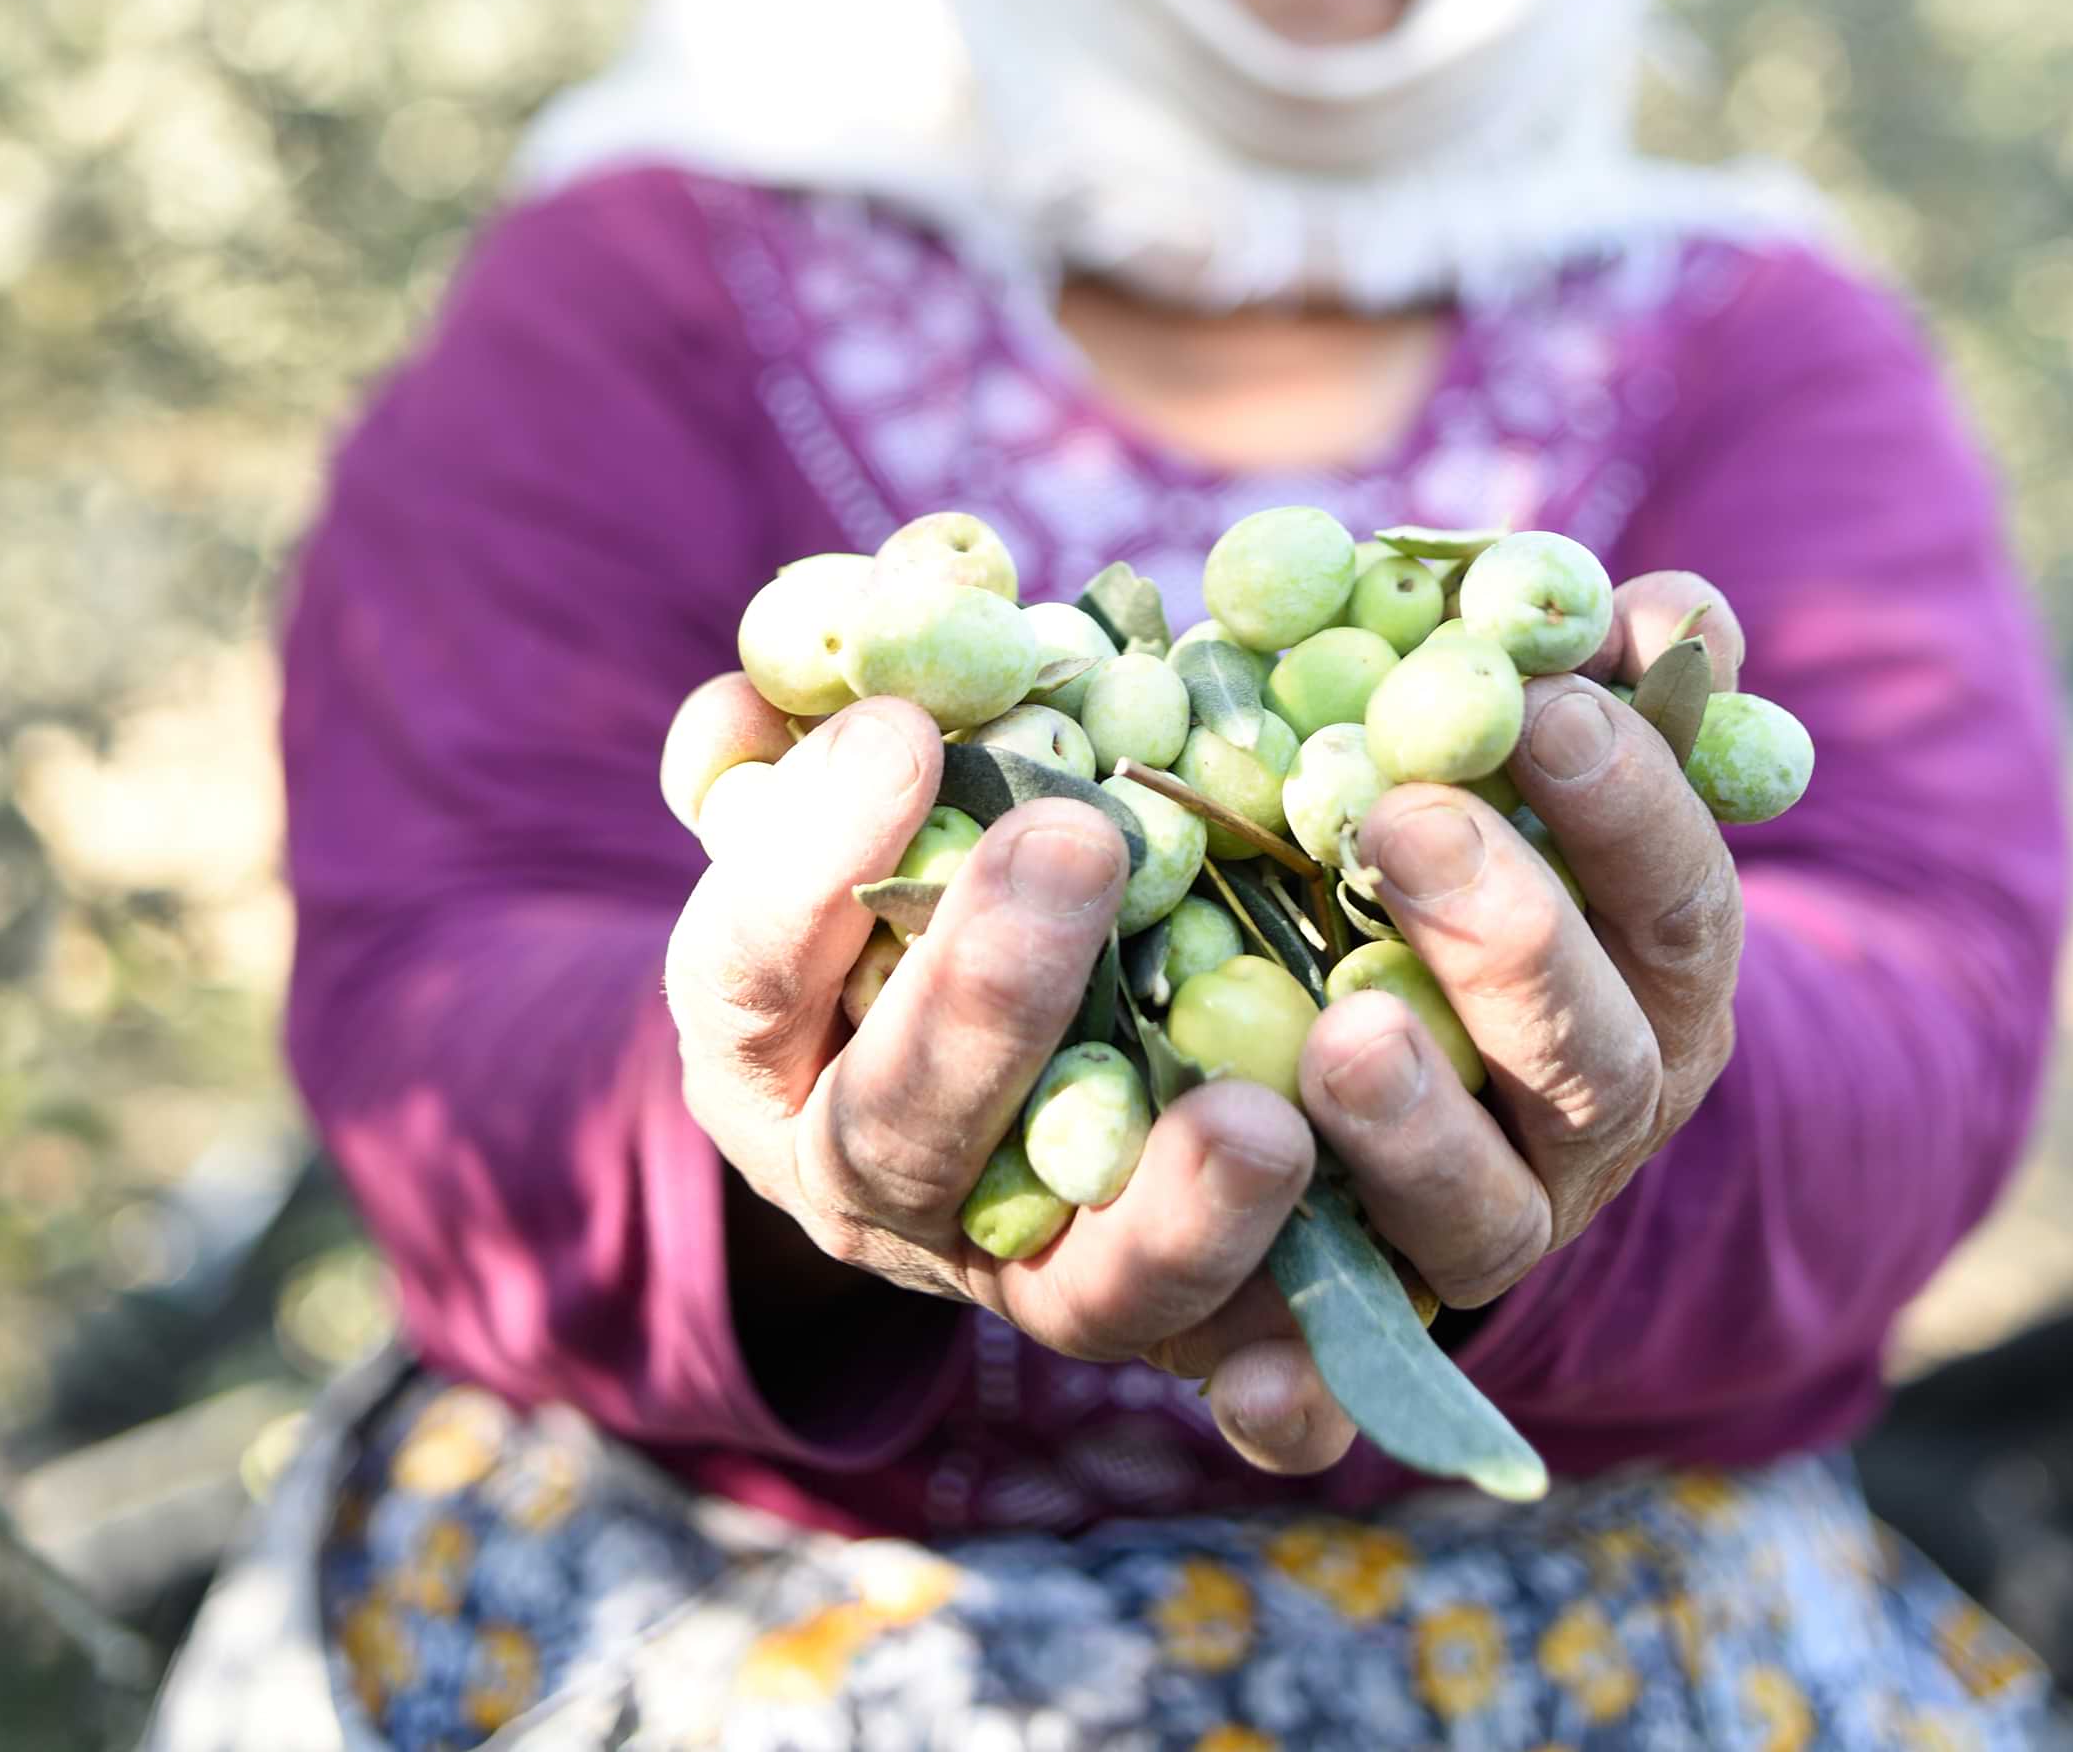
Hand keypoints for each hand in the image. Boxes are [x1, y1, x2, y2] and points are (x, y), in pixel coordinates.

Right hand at [663, 689, 1320, 1374]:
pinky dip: (1274, 1384)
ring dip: (1171, 1215)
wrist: (1019, 1069)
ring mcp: (1023, 1281)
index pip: (746, 973)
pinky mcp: (1174, 1337)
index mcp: (770, 1053)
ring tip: (1262, 1122)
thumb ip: (809, 736)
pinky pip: (1226, 1378)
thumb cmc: (932, 878)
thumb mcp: (848, 798)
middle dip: (984, 998)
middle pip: (903, 1135)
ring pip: (1078, 1295)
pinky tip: (1326, 1363)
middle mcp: (877, 1191)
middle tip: (1077, 846)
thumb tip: (769, 687)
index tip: (902, 729)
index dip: (806, 863)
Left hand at [1147, 574, 1748, 1472]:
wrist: (1360, 1080)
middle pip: (1585, 1055)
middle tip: (1399, 822)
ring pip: (1479, 1219)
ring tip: (1338, 1042)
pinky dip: (1301, 1402)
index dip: (1627, 800)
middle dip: (1509, 938)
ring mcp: (1483, 1238)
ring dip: (1417, 1136)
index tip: (1541, 699)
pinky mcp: (1356, 1337)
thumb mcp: (1504, 768)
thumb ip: (1578, 686)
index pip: (1673, 892)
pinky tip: (1256, 1392)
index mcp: (1654, 983)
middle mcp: (1592, 1125)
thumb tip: (1680, 607)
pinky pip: (1339, 1390)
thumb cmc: (1429, 867)